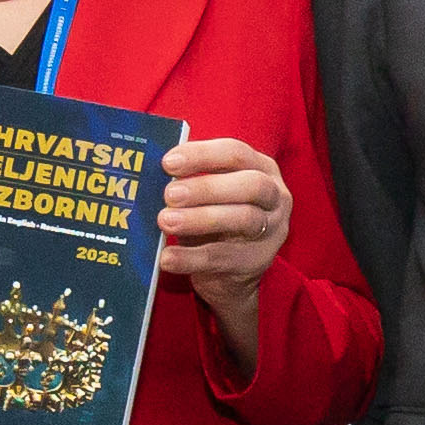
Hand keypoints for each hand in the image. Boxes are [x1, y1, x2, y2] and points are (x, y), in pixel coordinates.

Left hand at [158, 135, 289, 365]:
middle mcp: (275, 196)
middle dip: (207, 188)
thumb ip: (189, 180)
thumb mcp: (208, 194)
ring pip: (243, 219)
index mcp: (262, 168)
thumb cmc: (215, 219)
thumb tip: (149, 172)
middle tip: (169, 195)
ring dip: (200, 219)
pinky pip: (224, 257)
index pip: (235, 153)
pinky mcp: (257, 262)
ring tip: (165, 222)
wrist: (232, 271)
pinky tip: (167, 257)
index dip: (202, 155)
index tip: (168, 162)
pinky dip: (192, 258)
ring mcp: (272, 230)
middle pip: (250, 185)